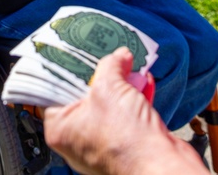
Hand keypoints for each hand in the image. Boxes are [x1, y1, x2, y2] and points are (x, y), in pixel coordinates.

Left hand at [44, 48, 206, 174]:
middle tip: (108, 56)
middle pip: (86, 96)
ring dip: (123, 85)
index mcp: (61, 130)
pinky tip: (144, 82)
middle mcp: (78, 140)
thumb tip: (118, 56)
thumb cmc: (126, 140)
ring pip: (110, 105)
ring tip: (129, 65)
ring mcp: (103, 144)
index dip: (69, 71)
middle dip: (102, 75)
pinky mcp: (126, 145)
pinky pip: (127, 116)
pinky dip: (135, 99)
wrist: (161, 166)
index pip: (56, 93)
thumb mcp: (110, 88)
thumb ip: (111, 66)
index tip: (78, 55)